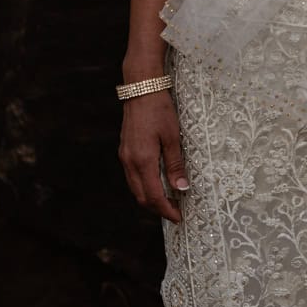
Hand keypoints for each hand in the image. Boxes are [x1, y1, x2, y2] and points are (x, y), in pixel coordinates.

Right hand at [119, 90, 187, 222]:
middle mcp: (130, 162)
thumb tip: (181, 189)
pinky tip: (157, 183)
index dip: (166, 210)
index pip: (153, 196)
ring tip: (169, 200)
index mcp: (143, 160)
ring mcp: (125, 157)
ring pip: (135, 188)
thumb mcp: (173, 137)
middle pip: (141, 196)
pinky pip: (133, 177)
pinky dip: (145, 186)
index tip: (179, 217)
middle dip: (158, 208)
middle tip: (176, 212)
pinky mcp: (125, 151)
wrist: (141, 89)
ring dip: (150, 198)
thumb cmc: (160, 110)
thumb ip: (175, 165)